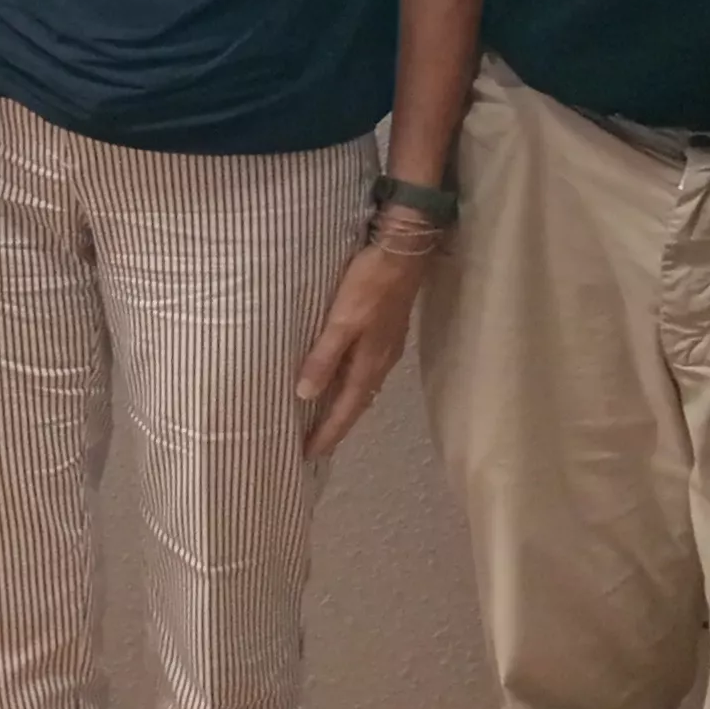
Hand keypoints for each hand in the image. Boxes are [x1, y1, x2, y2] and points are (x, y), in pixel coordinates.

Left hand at [294, 236, 433, 456]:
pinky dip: (352, 385)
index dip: (328, 434)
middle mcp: (381, 362)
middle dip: (336, 427)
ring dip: (345, 407)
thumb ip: (324, 357)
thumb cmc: (369, 285)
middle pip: (356, 404)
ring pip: (363, 388)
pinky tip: (342, 379)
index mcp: (369, 364)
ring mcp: (386, 348)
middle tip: (314, 445)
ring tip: (324, 420)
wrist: (404, 253)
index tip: (309, 455)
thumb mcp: (341, 321)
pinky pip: (367, 371)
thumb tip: (305, 395)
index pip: (345, 410)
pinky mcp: (387, 333)